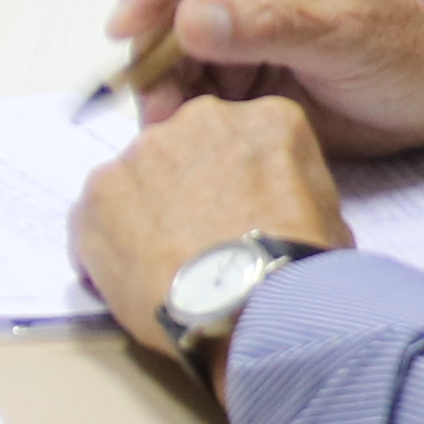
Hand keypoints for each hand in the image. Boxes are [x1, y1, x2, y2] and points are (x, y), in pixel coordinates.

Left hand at [78, 95, 351, 354]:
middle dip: (187, 188)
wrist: (247, 304)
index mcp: (264, 118)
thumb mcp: (328, 212)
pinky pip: (94, 216)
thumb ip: (292, 183)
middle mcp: (198, 119)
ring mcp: (142, 152)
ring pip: (138, 178)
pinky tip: (133, 279)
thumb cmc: (295, 267)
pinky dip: (106, 244)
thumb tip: (278, 200)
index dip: (236, 180)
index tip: (236, 211)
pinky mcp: (99, 191)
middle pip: (185, 149)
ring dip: (145, 213)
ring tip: (166, 265)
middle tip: (199, 238)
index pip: (241, 137)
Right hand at [102, 0, 423, 151]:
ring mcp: (244, 30)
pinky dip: (182, 115)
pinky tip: (187, 139)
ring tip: (169, 131)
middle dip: (151, 53)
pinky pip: (193, 92)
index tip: (128, 29)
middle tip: (150, 103)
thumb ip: (270, 25)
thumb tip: (190, 18)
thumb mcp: (343, 35)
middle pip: (170, 5)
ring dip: (163, 91)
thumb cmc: (411, 53)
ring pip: (173, 54)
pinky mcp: (244, 76)